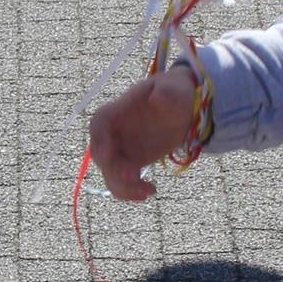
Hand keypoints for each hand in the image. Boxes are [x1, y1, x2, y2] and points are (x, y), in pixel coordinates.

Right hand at [87, 67, 202, 202]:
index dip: (99, 140)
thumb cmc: (175, 92)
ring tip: (148, 191)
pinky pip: (123, 183)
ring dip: (124, 187)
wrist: (184, 107)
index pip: (98, 125)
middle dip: (113, 169)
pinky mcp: (131, 164)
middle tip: (134, 177)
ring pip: (110, 174)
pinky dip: (132, 192)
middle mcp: (113, 133)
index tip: (106, 155)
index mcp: (117, 111)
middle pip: (101, 155)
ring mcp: (121, 150)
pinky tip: (151, 191)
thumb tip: (157, 99)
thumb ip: (166, 93)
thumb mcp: (174, 89)